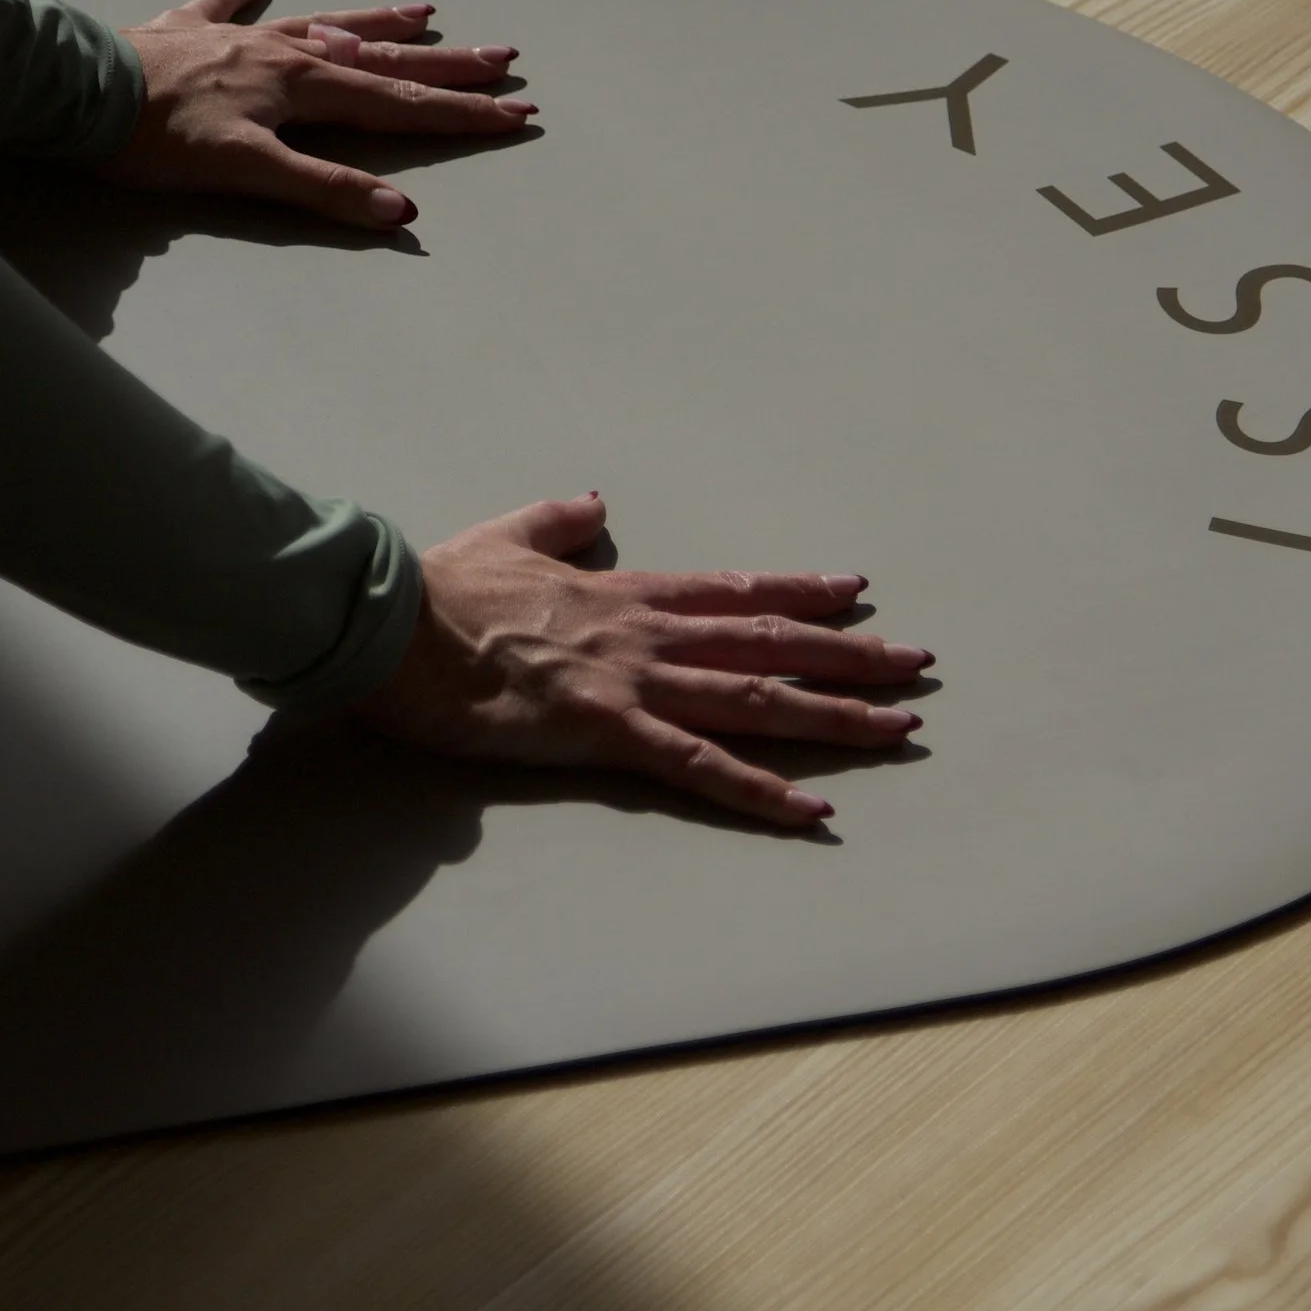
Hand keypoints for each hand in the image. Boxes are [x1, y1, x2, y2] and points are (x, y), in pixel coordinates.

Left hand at [107, 0, 533, 228]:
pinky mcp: (188, 30)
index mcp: (302, 88)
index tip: (516, 114)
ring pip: (322, 24)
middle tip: (502, 57)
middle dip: (444, 66)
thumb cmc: (157, 138)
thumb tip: (401, 212)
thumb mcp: (247, 172)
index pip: (398, 107)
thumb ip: (324, 189)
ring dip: (375, 22)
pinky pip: (226, 1)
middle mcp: (282, 53)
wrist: (78, 90)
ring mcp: (237, 36)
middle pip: (378, 61)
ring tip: (422, 10)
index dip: (459, 115)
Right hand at [355, 493, 932, 828]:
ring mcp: (633, 682)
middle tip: (918, 662)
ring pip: (756, 699)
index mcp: (623, 593)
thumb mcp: (505, 536)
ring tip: (901, 727)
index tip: (857, 593)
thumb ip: (556, 522)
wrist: (392, 623)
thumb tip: (594, 502)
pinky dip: (759, 789)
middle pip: (770, 643)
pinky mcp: (606, 732)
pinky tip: (814, 808)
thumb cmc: (438, 590)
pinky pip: (698, 767)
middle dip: (851, 656)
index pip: (733, 591)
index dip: (799, 592)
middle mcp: (647, 634)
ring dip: (835, 715)